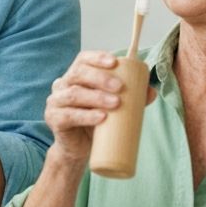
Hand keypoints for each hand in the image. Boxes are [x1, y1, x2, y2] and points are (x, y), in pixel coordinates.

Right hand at [45, 51, 155, 167]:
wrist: (79, 148)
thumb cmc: (96, 122)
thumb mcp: (113, 107)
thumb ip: (131, 98)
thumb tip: (151, 91)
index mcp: (76, 77)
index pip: (82, 60)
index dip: (97, 58)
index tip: (114, 62)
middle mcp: (62, 85)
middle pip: (78, 73)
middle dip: (100, 78)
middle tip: (120, 87)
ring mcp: (55, 101)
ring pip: (74, 94)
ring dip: (96, 97)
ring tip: (115, 103)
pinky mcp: (54, 119)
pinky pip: (68, 115)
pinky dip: (86, 116)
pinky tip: (101, 117)